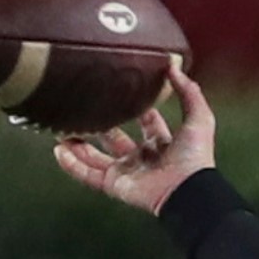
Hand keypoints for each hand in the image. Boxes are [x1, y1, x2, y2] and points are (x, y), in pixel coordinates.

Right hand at [52, 63, 216, 214]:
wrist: (186, 190)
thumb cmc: (195, 158)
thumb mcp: (199, 119)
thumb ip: (189, 93)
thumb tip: (175, 68)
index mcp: (163, 142)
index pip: (148, 121)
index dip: (136, 107)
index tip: (120, 91)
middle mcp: (143, 157)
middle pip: (116, 138)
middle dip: (100, 125)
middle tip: (84, 110)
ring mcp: (127, 171)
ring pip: (95, 157)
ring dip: (78, 145)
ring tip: (61, 130)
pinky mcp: (114, 184)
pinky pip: (87, 175)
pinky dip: (71, 165)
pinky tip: (58, 151)